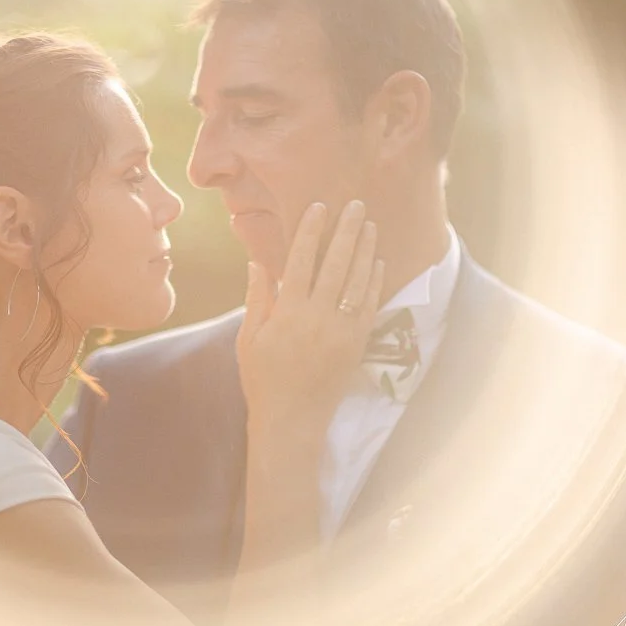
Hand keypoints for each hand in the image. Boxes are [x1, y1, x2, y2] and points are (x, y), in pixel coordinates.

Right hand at [237, 200, 384, 439]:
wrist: (291, 420)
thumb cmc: (262, 379)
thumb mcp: (249, 338)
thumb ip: (257, 298)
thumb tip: (258, 262)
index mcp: (288, 312)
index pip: (301, 260)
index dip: (311, 231)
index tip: (319, 207)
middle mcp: (318, 317)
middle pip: (336, 263)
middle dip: (346, 231)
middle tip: (356, 205)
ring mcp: (341, 330)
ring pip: (356, 281)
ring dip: (364, 250)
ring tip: (369, 225)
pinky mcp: (357, 344)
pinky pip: (369, 305)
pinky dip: (373, 282)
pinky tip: (376, 262)